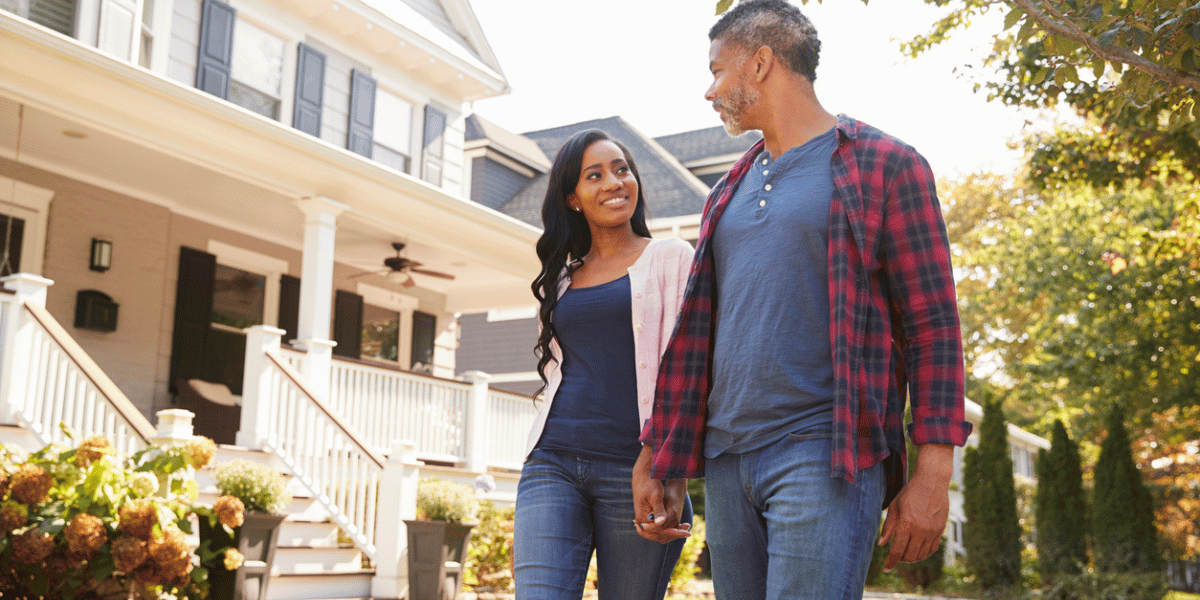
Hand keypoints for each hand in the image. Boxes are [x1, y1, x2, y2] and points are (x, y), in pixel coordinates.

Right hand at [632, 445, 690, 543]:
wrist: (642, 477)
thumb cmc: (650, 484)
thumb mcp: (655, 495)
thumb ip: (658, 510)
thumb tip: (661, 523)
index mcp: (642, 517)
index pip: (657, 532)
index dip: (671, 532)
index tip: (685, 532)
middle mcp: (641, 521)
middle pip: (658, 535)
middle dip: (673, 534)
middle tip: (688, 533)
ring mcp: (644, 520)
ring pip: (659, 533)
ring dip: (672, 533)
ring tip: (686, 530)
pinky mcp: (648, 517)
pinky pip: (659, 528)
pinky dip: (670, 528)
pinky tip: (681, 525)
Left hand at [878, 444, 952, 571]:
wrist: (931, 482)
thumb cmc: (910, 492)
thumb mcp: (894, 507)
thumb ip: (888, 527)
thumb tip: (881, 544)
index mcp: (906, 523)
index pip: (897, 550)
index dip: (891, 562)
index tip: (886, 569)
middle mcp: (920, 529)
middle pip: (910, 556)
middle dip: (901, 559)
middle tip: (896, 556)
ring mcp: (932, 531)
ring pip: (922, 555)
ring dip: (912, 558)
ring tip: (906, 552)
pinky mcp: (940, 530)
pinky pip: (932, 549)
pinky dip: (924, 553)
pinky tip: (918, 549)